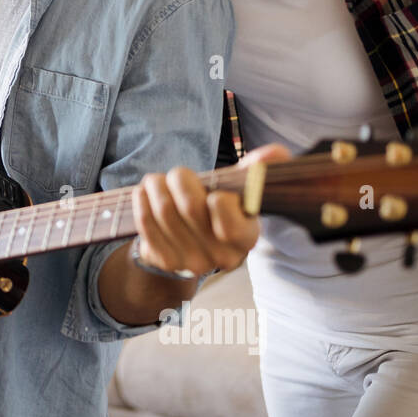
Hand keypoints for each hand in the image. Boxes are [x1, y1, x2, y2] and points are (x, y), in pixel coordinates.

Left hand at [131, 144, 290, 276]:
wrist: (189, 242)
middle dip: (180, 179)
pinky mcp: (165, 261)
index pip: (229, 213)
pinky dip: (142, 200)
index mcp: (247, 237)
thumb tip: (275, 153)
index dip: (218, 197)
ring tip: (158, 182)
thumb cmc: (216, 210)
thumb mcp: (238, 191)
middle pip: (191, 206)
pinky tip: (145, 193)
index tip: (215, 192)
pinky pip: (146, 223)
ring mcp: (192, 263)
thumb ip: (255, 172)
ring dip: (157, 187)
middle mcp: (222, 256)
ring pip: (165, 211)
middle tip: (178, 175)